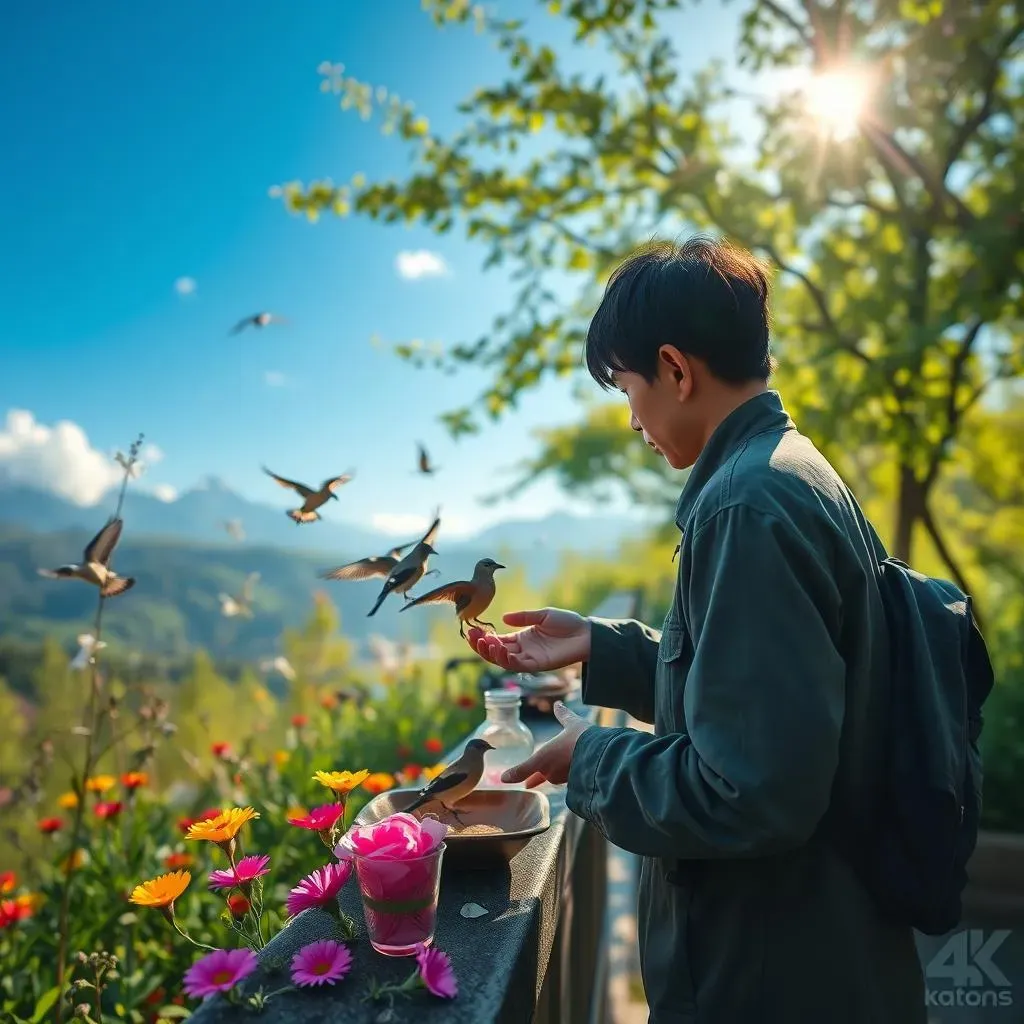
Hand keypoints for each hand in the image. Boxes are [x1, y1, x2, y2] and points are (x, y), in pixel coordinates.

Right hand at [466, 607, 590, 671]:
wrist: (586, 633)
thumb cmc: (567, 623)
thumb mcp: (543, 615)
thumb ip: (523, 617)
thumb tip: (503, 618)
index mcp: (522, 638)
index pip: (498, 640)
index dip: (484, 637)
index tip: (473, 630)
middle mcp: (522, 650)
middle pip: (496, 652)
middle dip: (481, 646)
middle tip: (471, 636)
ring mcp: (529, 658)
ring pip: (504, 660)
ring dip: (491, 653)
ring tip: (484, 642)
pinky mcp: (538, 665)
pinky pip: (518, 665)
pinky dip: (507, 659)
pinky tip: (501, 649)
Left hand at [501, 701, 590, 787]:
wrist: (600, 754)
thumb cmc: (581, 738)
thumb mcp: (571, 723)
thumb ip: (563, 715)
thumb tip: (558, 704)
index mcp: (541, 758)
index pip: (523, 770)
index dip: (514, 775)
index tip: (505, 779)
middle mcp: (549, 772)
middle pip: (539, 776)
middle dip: (536, 777)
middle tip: (529, 782)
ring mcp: (562, 779)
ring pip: (553, 778)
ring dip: (552, 775)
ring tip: (552, 773)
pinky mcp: (575, 783)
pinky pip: (566, 781)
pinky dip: (566, 776)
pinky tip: (570, 774)